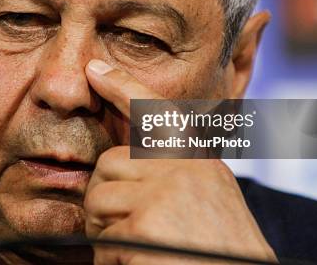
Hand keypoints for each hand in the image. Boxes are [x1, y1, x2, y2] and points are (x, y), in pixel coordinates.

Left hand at [83, 59, 277, 263]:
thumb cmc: (221, 254)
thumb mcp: (210, 202)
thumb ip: (175, 176)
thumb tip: (127, 163)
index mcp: (200, 163)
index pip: (157, 113)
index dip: (123, 86)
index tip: (95, 70)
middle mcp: (185, 169)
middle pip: (108, 164)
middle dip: (106, 199)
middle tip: (131, 231)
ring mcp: (164, 194)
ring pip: (97, 199)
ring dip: (107, 233)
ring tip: (143, 250)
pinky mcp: (145, 225)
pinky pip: (101, 239)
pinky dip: (112, 261)